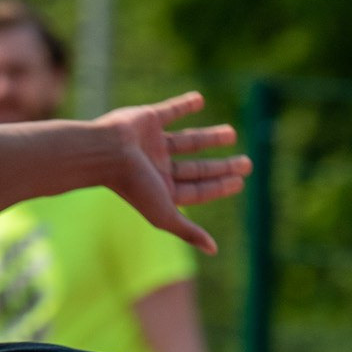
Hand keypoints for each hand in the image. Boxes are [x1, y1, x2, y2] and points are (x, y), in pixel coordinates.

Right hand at [92, 92, 250, 254]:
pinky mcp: (146, 119)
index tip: (240, 181)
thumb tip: (214, 251)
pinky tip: (200, 100)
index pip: (198, 189)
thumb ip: (188, 231)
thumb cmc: (132, 186)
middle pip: (197, 167)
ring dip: (210, 137)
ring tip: (232, 134)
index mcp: (162, 189)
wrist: (103, 152)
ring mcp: (153, 143)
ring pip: (188, 140)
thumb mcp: (164, 213)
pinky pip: (169, 110)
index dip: (220, 186)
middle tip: (247, 163)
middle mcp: (158, 167)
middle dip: (222, 166)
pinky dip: (183, 105)